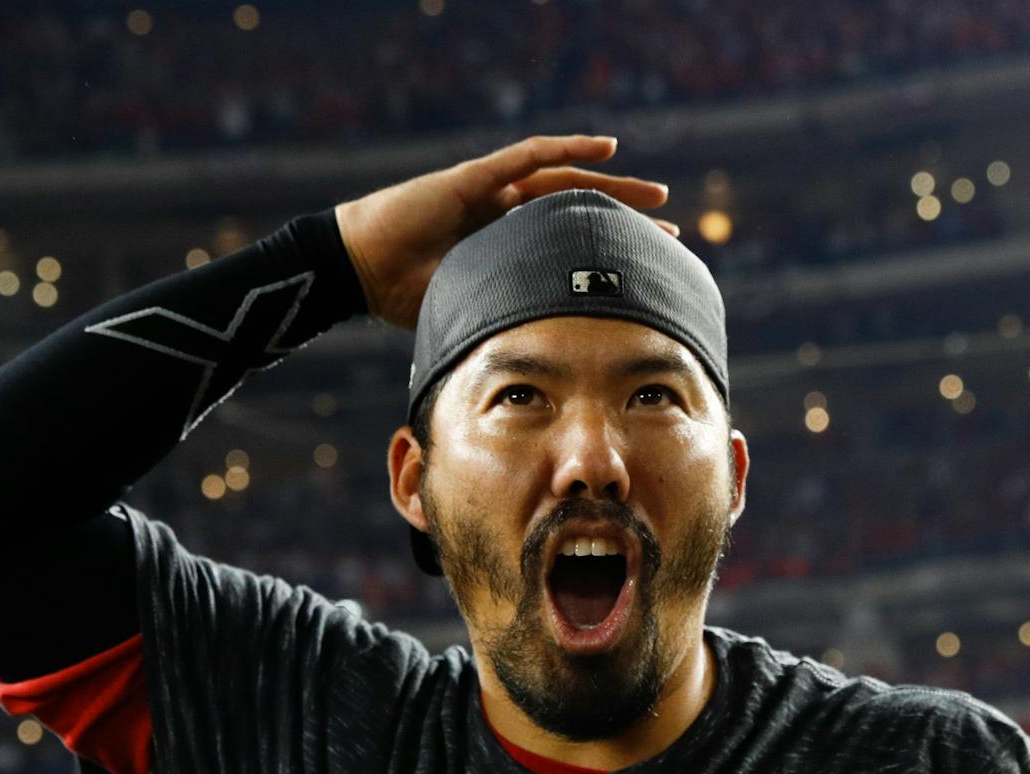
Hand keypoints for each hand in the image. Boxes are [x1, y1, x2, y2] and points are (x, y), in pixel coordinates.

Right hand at [334, 134, 675, 328]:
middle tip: (670, 229)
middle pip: (576, 209)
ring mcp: (491, 192)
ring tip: (656, 195)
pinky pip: (528, 156)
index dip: (605, 253)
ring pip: (565, 180)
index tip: (648, 268)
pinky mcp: (475, 176)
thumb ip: (504, 325)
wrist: (359, 269)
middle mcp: (502, 214)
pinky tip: (607, 146)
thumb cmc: (402, 297)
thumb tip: (539, 371)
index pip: (566, 245)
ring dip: (612, 184)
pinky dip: (568, 148)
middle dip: (623, 218)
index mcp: (504, 247)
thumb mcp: (470, 314)